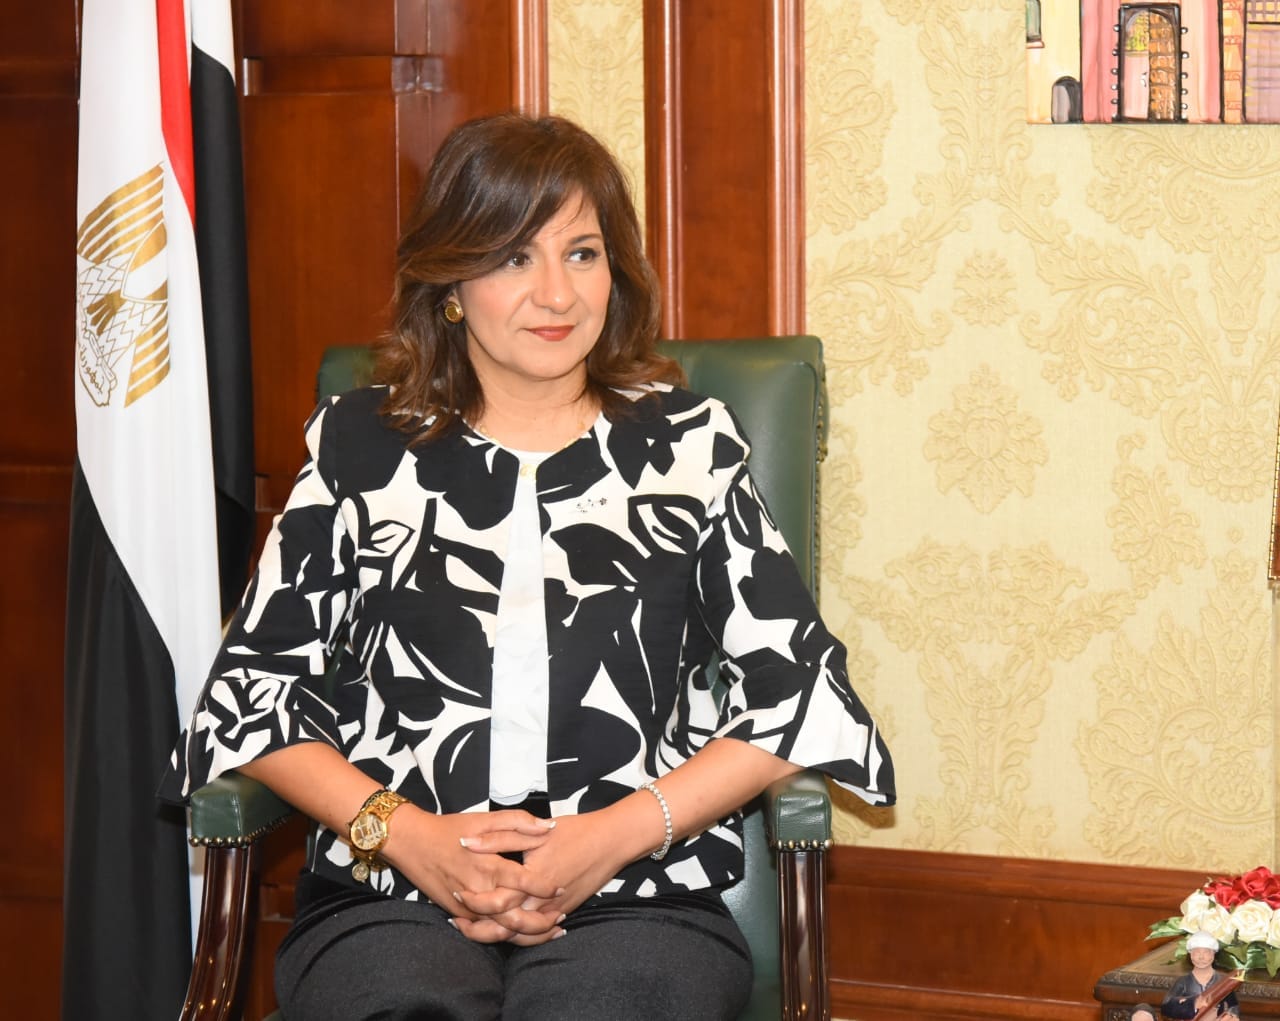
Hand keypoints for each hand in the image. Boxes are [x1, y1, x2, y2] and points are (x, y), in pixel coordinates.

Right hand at [380, 806, 563, 940]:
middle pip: (515, 916)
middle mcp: (479, 890)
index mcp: (488, 865)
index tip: (561, 888)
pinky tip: (521, 932)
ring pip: (501, 930)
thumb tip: (548, 827)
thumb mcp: (484, 819)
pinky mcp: (458, 914)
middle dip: (542, 921)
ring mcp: (467, 906)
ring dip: (527, 934)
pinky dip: (504, 935)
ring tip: (549, 931)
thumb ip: (518, 823)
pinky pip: (484, 932)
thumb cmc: (449, 829)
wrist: (411, 843)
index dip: (545, 888)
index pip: (524, 882)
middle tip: (561, 916)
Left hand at [454, 794, 659, 943]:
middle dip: (478, 928)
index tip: (453, 896)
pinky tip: (507, 928)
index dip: (471, 903)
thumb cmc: (576, 832)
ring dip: (497, 935)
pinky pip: (537, 933)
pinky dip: (520, 935)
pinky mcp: (564, 913)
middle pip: (503, 927)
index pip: (493, 902)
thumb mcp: (535, 831)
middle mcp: (542, 903)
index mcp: (531, 881)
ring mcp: (555, 912)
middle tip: (457, 920)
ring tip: (475, 928)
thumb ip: (499, 837)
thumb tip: (466, 842)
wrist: (612, 842)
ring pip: (520, 936)